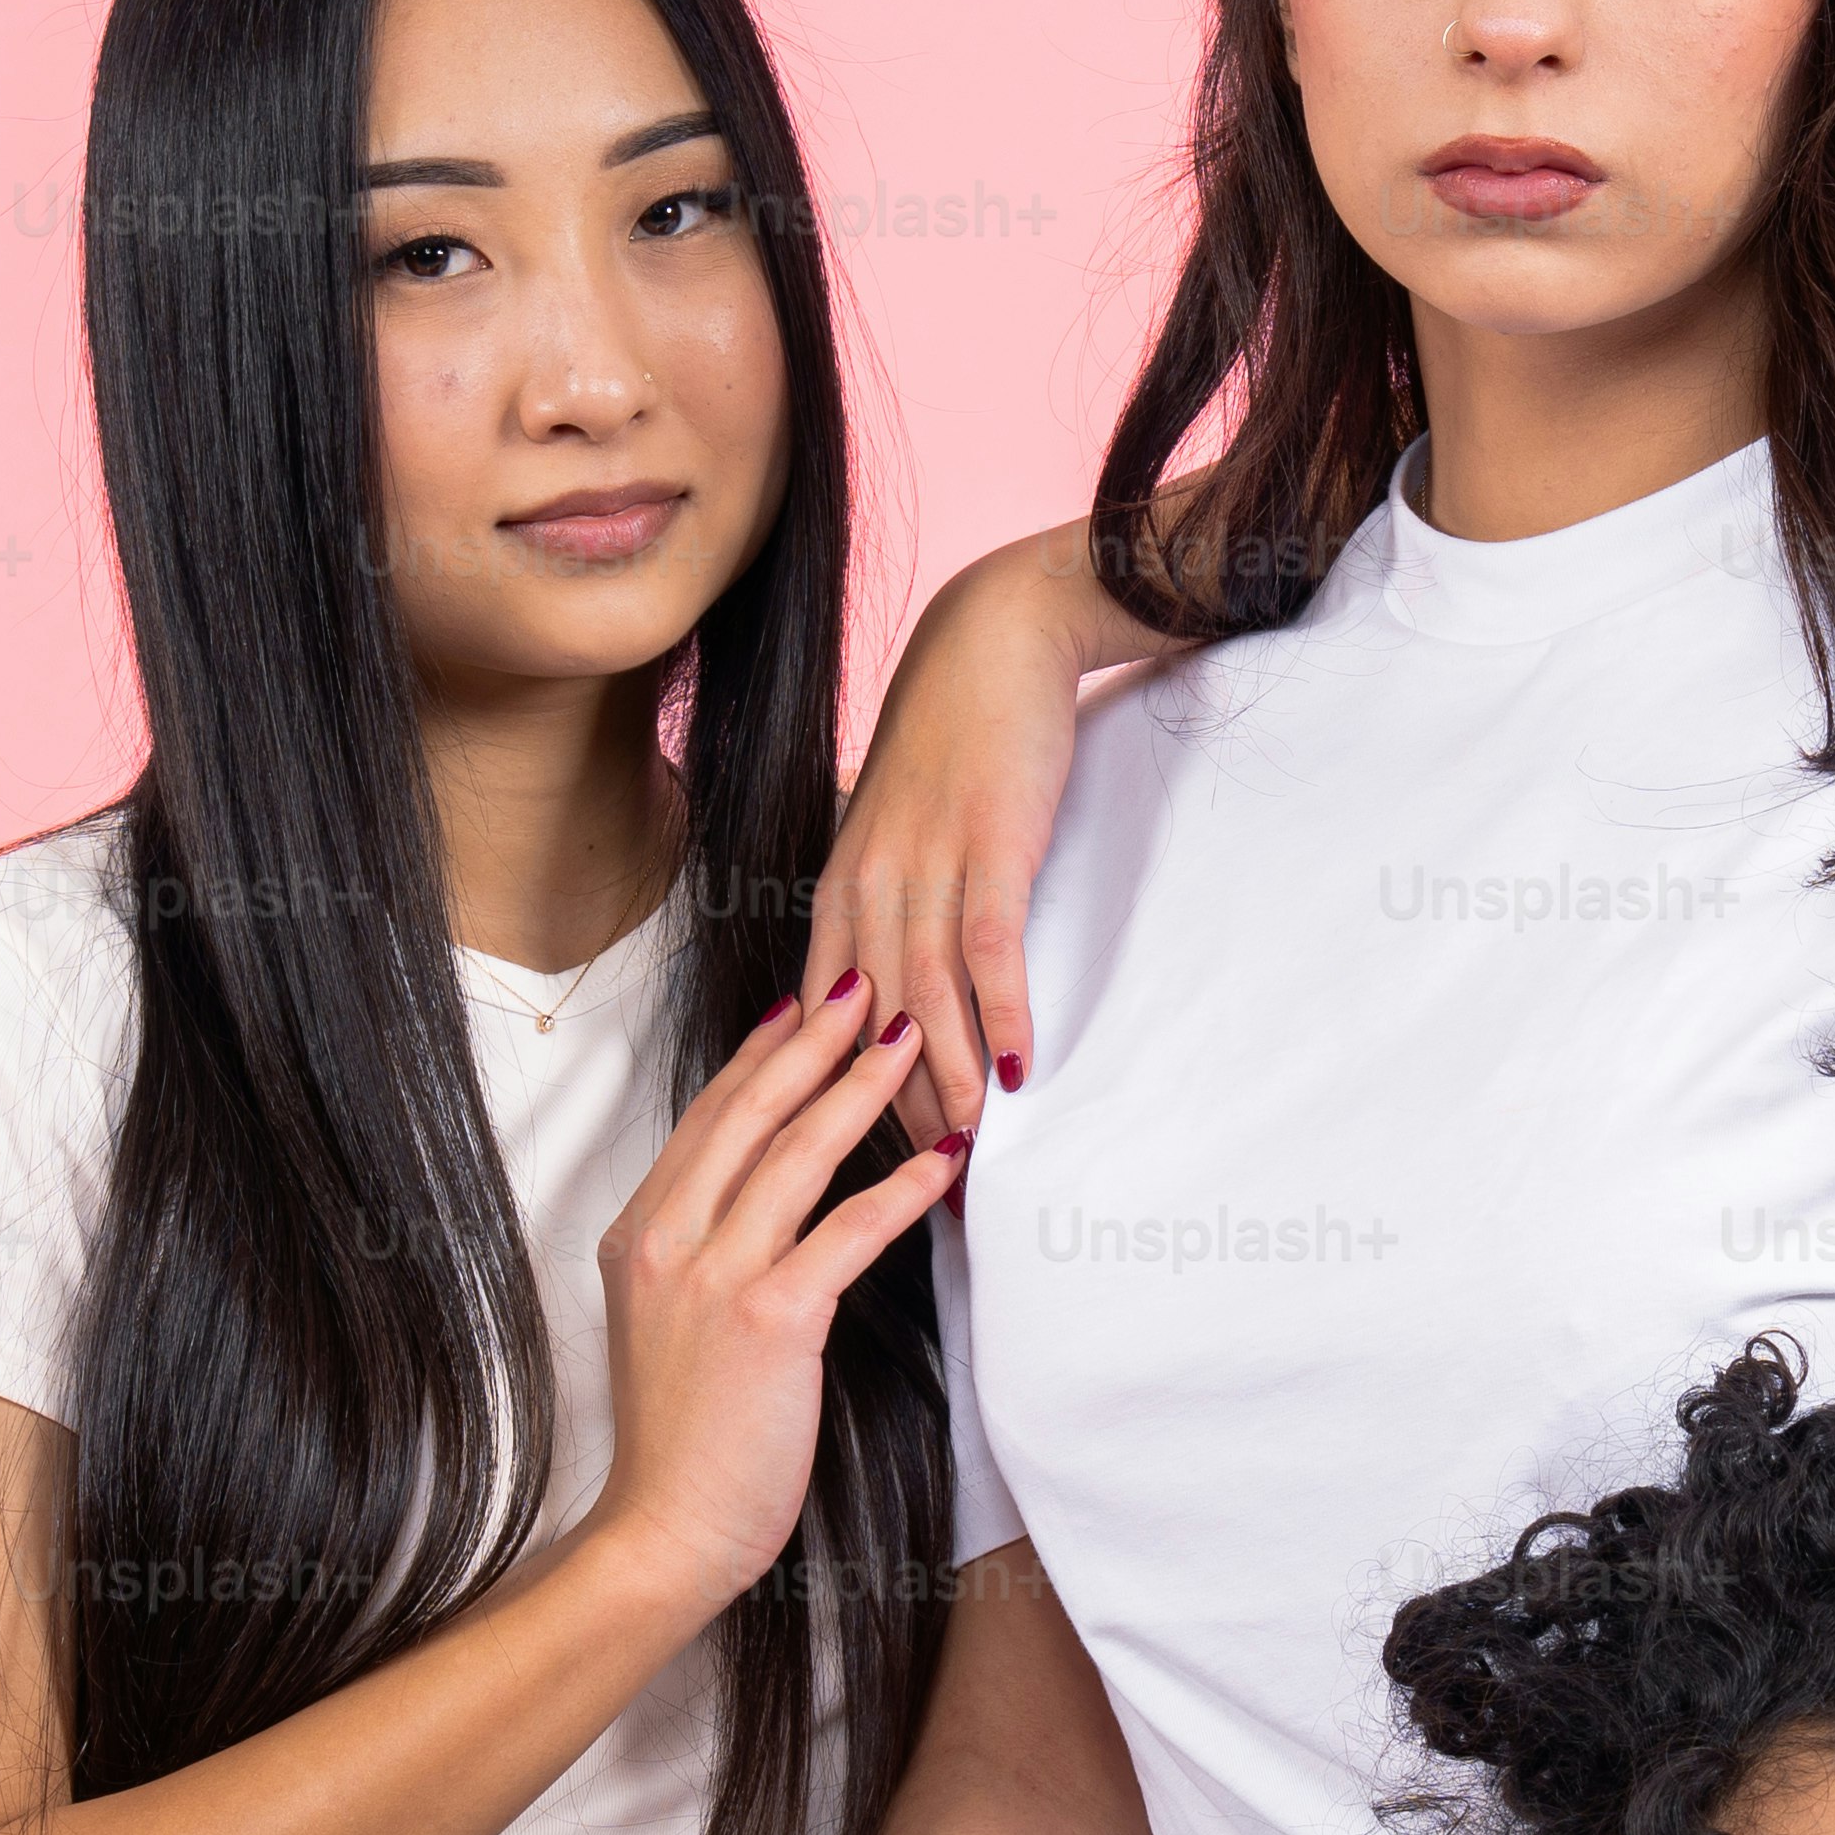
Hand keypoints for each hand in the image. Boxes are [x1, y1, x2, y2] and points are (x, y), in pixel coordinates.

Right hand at [582, 980, 955, 1615]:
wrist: (663, 1527)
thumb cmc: (679, 1440)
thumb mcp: (665, 1323)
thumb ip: (695, 1257)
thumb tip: (747, 1207)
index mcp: (640, 1234)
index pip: (708, 1120)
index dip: (761, 1056)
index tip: (804, 1005)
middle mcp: (668, 1240)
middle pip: (751, 1113)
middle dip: (815, 1041)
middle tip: (867, 985)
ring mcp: (715, 1275)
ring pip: (798, 1154)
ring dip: (862, 1088)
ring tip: (912, 1039)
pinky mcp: (770, 1318)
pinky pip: (848, 1231)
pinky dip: (903, 1187)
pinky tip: (947, 1157)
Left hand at [804, 523, 1123, 1137]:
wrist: (993, 641)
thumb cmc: (953, 741)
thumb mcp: (898, 831)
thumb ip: (891, 905)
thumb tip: (896, 989)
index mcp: (838, 888)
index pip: (821, 1021)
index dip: (836, 1099)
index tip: (858, 1167)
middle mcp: (866, 884)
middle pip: (867, 1029)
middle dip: (891, 1116)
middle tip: (921, 1192)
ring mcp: (924, 865)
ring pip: (922, 1001)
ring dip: (946, 1084)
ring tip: (971, 1151)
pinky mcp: (987, 845)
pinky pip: (985, 949)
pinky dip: (998, 1014)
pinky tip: (1013, 1070)